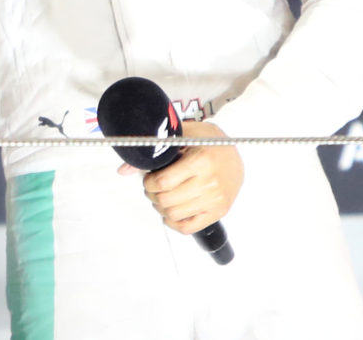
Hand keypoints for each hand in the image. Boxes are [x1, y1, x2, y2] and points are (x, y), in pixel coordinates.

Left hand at [121, 121, 243, 233]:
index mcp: (201, 161)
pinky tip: (171, 211)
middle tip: (153, 187)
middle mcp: (210, 182)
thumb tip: (124, 170)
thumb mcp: (184, 134)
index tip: (149, 177)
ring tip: (162, 196)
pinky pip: (189, 227)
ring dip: (161, 207)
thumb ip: (155, 149)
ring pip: (175, 214)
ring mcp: (215, 200)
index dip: (149, 182)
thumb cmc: (210, 141)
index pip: (163, 181)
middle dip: (152, 194)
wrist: (238, 153)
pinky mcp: (218, 211)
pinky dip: (174, 222)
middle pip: (167, 199)